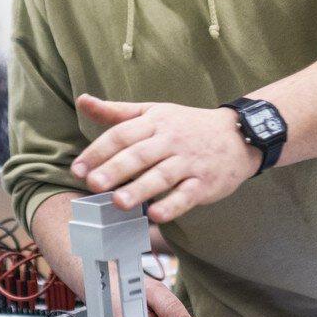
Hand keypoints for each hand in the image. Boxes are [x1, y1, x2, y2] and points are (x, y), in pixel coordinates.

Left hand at [70, 94, 259, 223]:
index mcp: (155, 122)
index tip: (78, 169)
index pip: (122, 134)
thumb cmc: (186, 126)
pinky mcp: (205, 183)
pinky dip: (172, 205)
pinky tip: (156, 215)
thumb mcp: (153, 112)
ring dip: (140, 189)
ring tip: (118, 202)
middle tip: (93, 184)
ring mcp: (189, 162)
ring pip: (162, 176)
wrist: (237, 135)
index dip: (99, 151)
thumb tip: (82, 101)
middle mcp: (171, 140)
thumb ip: (117, 112)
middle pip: (140, 154)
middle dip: (115, 169)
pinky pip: (187, 195)